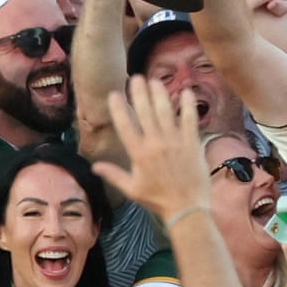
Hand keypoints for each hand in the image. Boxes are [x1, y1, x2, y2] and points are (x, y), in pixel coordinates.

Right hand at [93, 76, 210, 220]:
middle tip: (136, 78)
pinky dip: (188, 105)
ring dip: (160, 94)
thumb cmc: (158, 200)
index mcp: (138, 154)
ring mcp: (175, 142)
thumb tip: (94, 166)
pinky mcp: (193, 143)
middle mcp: (155, 144)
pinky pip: (190, 119)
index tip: (114, 93)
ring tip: (155, 80)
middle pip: (145, 113)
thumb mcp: (132, 189)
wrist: (186, 207)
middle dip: (139, 93)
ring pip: (166, 112)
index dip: (118, 108)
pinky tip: (186, 91)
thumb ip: (113, 174)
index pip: (125, 125)